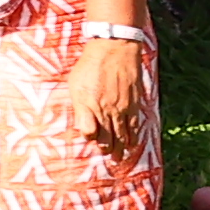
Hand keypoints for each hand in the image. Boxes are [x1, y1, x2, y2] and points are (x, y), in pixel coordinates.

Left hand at [63, 25, 150, 153]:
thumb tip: (82, 126)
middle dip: (107, 150)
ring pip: (122, 136)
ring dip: (121, 148)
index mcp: (88, 106)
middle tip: (108, 158)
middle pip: (108, 138)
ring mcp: (122, 109)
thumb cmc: (90, 66)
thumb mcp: (75, 85)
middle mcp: (106, 111)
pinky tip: (132, 144)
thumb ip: (79, 108)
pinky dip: (133, 137)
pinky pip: (134, 126)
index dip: (90, 139)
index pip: (89, 133)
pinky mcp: (134, 104)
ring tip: (119, 158)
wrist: (114, 50)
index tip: (90, 141)